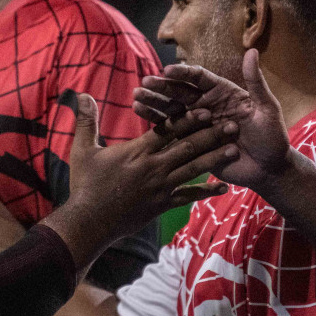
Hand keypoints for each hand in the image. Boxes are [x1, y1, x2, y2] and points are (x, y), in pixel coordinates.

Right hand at [44, 92, 235, 254]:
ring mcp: (160, 186)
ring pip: (192, 169)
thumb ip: (86, 121)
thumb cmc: (85, 184)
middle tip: (233, 125)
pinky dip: (206, 192)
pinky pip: (188, 196)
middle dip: (211, 135)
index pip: (167, 130)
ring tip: (234, 149)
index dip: (188, 119)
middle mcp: (153, 167)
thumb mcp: (82, 150)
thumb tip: (81, 94)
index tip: (206, 109)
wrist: (90, 221)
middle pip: (187, 147)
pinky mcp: (162, 204)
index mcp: (136, 151)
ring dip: (215, 159)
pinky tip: (224, 187)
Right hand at [133, 49, 289, 189]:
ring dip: (154, 103)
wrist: (269, 170)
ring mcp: (197, 124)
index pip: (200, 78)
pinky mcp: (192, 143)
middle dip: (162, 87)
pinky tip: (140, 116)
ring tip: (136, 98)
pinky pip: (171, 132)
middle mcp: (207, 105)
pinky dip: (156, 123)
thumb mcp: (267, 109)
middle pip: (180, 92)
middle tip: (144, 83)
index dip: (184, 74)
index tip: (168, 70)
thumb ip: (256, 83)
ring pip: (171, 110)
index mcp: (222, 93)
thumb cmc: (272, 138)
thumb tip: (251, 51)